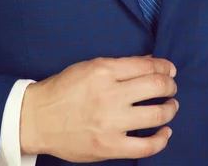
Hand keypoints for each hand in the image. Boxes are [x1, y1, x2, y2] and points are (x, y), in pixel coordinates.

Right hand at [20, 55, 177, 161]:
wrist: (37, 118)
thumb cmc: (62, 89)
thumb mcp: (88, 67)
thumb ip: (119, 65)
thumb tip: (149, 62)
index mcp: (103, 70)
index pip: (146, 66)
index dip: (164, 67)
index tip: (169, 69)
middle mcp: (110, 94)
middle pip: (155, 86)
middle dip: (169, 85)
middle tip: (171, 87)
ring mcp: (111, 122)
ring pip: (156, 114)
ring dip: (170, 109)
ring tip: (171, 106)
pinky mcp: (109, 146)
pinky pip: (146, 146)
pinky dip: (161, 139)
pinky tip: (165, 133)